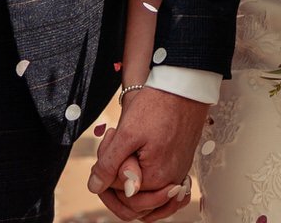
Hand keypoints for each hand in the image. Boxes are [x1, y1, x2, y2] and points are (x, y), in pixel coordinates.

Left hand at [87, 86, 207, 221]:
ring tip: (124, 142)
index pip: (120, 193)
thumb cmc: (158, 106)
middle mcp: (170, 183)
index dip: (106, 173)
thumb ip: (109, 165)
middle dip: (116, 172)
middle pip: (132, 194)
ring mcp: (177, 174)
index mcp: (156, 179)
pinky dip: (142, 169)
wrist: (185, 86)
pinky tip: (136, 149)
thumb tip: (95, 187)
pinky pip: (157, 181)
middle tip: (114, 140)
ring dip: (128, 169)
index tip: (107, 145)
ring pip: (143, 187)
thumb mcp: (126, 134)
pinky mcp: (179, 164)